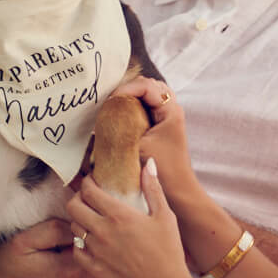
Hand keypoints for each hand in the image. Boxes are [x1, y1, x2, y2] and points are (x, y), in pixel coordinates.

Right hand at [0, 218, 102, 277]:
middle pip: (99, 266)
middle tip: (66, 247)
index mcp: (70, 273)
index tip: (73, 233)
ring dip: (85, 270)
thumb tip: (80, 228)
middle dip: (89, 254)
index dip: (86, 237)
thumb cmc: (5, 266)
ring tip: (62, 262)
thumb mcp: (27, 239)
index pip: (96, 247)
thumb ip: (58, 228)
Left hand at [66, 160, 194, 277]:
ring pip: (73, 228)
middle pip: (73, 206)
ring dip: (79, 220)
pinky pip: (76, 251)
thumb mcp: (165, 215)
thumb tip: (147, 163)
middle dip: (77, 198)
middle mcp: (102, 231)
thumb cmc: (168, 250)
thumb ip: (153, 188)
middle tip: (88, 198)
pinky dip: (79, 244)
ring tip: (90, 218)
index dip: (88, 182)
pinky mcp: (95, 268)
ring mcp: (97, 251)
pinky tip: (90, 241)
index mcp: (118, 215)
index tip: (94, 181)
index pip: (89, 191)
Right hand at [114, 77, 199, 213]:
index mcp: (171, 111)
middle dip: (128, 88)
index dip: (126, 88)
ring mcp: (167, 117)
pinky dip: (133, 106)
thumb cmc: (162, 172)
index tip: (110, 102)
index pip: (146, 86)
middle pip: (148, 85)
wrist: (179, 192)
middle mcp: (172, 109)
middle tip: (111, 101)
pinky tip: (120, 116)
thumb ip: (119, 131)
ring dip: (130, 97)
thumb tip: (99, 121)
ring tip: (114, 107)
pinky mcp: (161, 125)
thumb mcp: (136, 148)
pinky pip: (146, 106)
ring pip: (147, 94)